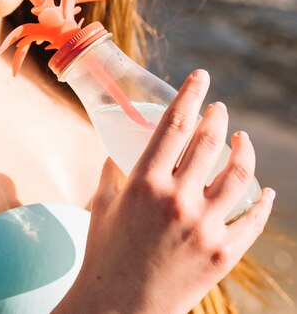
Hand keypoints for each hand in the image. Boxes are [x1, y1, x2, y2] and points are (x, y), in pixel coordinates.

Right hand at [73, 70, 274, 313]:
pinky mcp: (223, 254)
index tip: (201, 77)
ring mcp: (204, 227)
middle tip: (219, 109)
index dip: (190, 95)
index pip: (174, 125)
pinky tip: (265, 189)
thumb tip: (118, 150)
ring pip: (238, 176)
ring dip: (244, 151)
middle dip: (217, 118)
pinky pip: (252, 220)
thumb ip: (112, 172)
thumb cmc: (105, 251)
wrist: (119, 307)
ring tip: (242, 139)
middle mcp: (178, 198)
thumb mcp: (102, 204)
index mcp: (145, 181)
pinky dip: (262, 202)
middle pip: (209, 143)